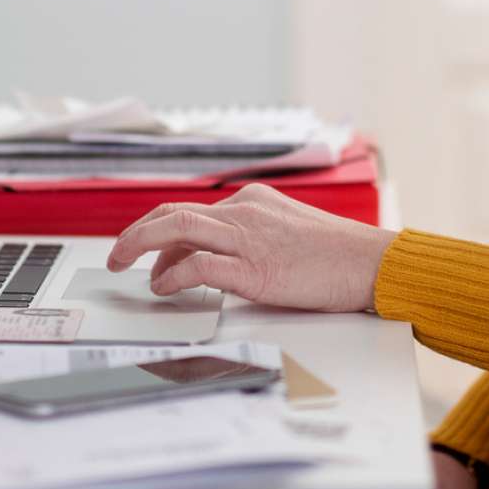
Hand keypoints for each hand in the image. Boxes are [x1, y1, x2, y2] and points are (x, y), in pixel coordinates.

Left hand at [104, 183, 398, 311]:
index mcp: (253, 201)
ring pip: (175, 227)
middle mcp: (244, 212)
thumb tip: (219, 261)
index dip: (161, 232)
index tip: (150, 252)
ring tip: (121, 264)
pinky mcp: (253, 268)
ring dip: (139, 245)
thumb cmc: (337, 256)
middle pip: (173, 212)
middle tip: (117, 253)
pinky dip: (172, 275)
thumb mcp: (288, 232)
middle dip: (137, 232)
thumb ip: (253, 237)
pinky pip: (198, 265)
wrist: (371, 263)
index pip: (192, 210)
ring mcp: (247, 238)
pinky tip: (163, 288)